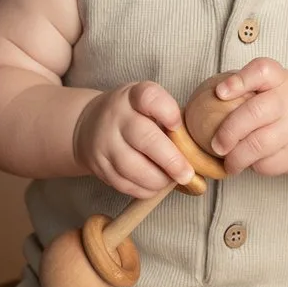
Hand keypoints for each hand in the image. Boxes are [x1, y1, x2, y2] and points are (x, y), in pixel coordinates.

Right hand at [73, 81, 194, 198]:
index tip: (178, 125)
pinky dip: (144, 189)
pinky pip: (124, 184)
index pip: (149, 97)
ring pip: (132, 167)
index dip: (166, 111)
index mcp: (132, 97)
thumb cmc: (132, 115)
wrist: (89, 126)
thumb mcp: (147, 104)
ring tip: (172, 180)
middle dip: (170, 160)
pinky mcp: (99, 166)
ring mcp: (104, 142)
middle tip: (187, 174)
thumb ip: (169, 118)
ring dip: (158, 179)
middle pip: (144, 138)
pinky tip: (155, 185)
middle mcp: (116, 117)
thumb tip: (198, 151)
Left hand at [204, 59, 287, 177]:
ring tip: (229, 162)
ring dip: (236, 158)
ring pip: (258, 145)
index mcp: (280, 79)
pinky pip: (268, 164)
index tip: (220, 93)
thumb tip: (204, 103)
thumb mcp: (275, 86)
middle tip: (217, 145)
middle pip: (253, 113)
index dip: (239, 81)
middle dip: (228, 132)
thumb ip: (247, 89)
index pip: (261, 71)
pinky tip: (253, 163)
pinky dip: (255, 167)